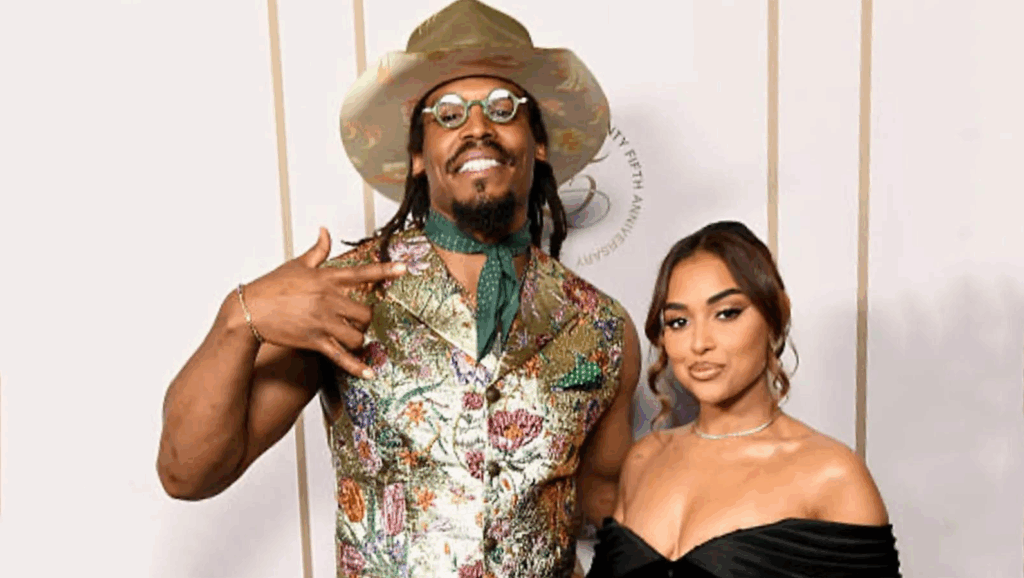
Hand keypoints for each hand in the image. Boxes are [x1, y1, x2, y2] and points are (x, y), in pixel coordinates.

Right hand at [240, 227, 405, 376]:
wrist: (248, 310)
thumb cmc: (271, 287)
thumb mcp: (296, 265)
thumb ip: (317, 250)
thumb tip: (325, 230)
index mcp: (326, 278)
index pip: (362, 272)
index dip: (385, 270)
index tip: (404, 268)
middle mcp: (328, 299)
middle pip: (366, 313)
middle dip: (366, 319)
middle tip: (358, 321)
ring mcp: (322, 321)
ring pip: (358, 335)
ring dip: (359, 338)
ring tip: (351, 336)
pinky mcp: (314, 341)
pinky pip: (341, 356)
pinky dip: (356, 366)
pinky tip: (368, 373)